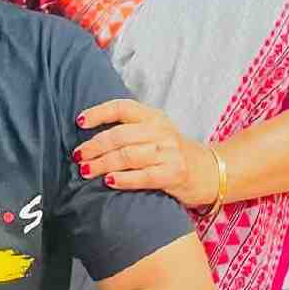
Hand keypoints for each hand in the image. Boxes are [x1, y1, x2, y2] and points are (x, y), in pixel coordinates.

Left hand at [73, 99, 219, 207]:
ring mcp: (169, 153)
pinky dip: (123, 179)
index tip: (79, 122)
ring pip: (127, 156)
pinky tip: (108, 181)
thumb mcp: (155, 132)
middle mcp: (161, 132)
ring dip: (102, 164)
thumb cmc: (172, 153)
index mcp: (153, 117)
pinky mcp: (174, 174)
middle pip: (119, 135)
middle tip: (77, 156)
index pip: (122, 108)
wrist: (211, 171)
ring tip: (85, 170)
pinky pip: (143, 176)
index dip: (98, 112)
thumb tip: (88, 136)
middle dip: (94, 146)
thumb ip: (128, 130)